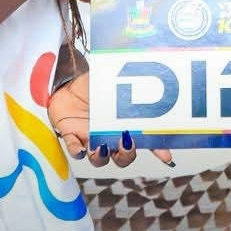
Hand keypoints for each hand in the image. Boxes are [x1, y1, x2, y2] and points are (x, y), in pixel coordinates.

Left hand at [48, 73, 174, 168]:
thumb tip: (143, 71)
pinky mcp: (73, 138)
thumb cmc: (91, 86)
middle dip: (126, 155)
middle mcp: (108, 136)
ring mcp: (91, 139)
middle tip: (127, 142)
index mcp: (122, 124)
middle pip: (123, 157)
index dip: (156, 150)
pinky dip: (78, 151)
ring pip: (100, 160)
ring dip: (102, 157)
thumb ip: (126, 81)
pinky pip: (75, 151)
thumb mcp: (111, 81)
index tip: (165, 154)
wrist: (64, 86)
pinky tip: (81, 147)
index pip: (143, 141)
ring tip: (101, 146)